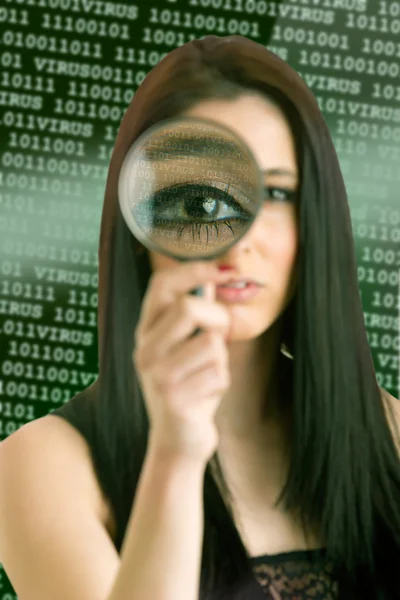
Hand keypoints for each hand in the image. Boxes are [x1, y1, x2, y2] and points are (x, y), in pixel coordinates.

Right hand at [133, 261, 232, 463]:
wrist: (178, 442)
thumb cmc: (188, 389)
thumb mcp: (185, 349)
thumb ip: (195, 317)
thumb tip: (214, 279)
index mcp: (145, 332)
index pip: (162, 285)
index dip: (194, 270)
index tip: (224, 269)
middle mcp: (144, 350)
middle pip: (189, 308)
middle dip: (219, 319)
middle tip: (223, 336)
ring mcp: (156, 375)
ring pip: (211, 343)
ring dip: (221, 360)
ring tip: (207, 376)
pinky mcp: (174, 398)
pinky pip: (219, 374)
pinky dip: (222, 384)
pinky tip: (206, 396)